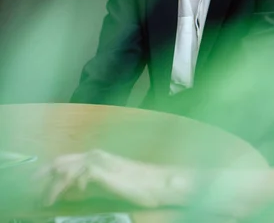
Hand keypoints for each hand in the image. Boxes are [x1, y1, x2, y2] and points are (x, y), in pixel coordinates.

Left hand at [36, 149, 170, 207]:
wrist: (155, 184)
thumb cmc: (132, 186)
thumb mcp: (103, 187)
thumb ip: (85, 186)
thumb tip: (66, 191)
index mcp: (93, 157)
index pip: (62, 161)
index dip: (46, 172)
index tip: (34, 184)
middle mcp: (93, 155)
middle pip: (60, 164)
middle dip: (44, 179)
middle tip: (35, 195)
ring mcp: (99, 161)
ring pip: (68, 170)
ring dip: (55, 187)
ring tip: (48, 201)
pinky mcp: (105, 171)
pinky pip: (84, 176)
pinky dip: (74, 185)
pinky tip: (74, 194)